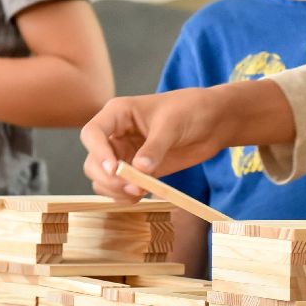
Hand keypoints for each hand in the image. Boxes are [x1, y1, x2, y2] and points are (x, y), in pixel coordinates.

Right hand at [82, 88, 230, 200]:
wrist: (212, 122)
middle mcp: (115, 134)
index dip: (98, 152)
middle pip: (93, 161)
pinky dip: (124, 196)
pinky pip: (119, 188)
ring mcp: (125, 154)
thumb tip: (139, 170)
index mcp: (118, 113)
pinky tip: (141, 196)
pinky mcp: (137, 171)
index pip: (92, 133)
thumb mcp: (172, 125)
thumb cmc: (191, 110)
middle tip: (134, 188)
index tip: (115, 169)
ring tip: (141, 192)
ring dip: (115, 190)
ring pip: (102, 178)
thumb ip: (155, 147)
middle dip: (109, 178)